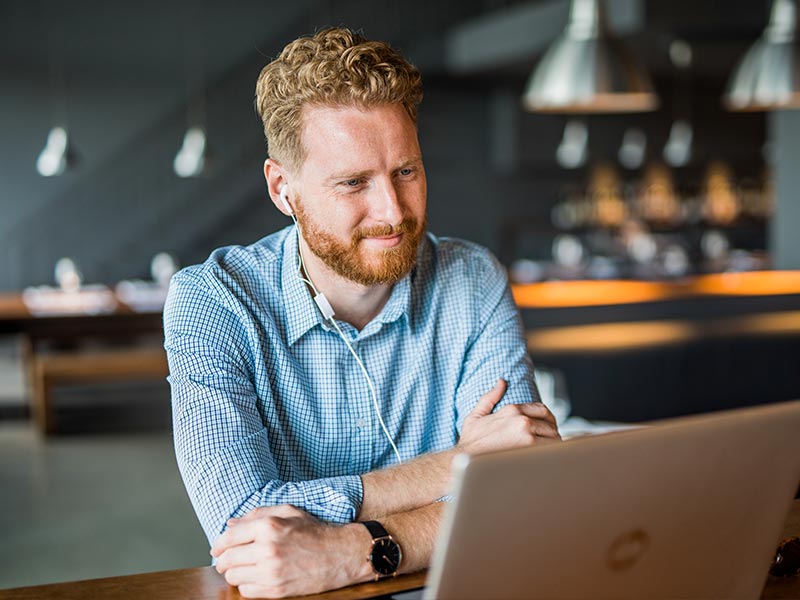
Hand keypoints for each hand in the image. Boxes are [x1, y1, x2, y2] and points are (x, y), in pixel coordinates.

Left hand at [210, 505, 370, 597]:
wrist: (341, 554)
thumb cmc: (315, 531)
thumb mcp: (288, 512)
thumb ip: (257, 514)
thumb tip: (230, 524)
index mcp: (268, 526)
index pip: (228, 537)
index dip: (218, 544)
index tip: (216, 548)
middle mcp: (267, 548)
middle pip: (227, 559)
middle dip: (223, 560)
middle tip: (226, 560)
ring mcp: (271, 571)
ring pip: (233, 577)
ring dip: (234, 573)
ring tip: (243, 568)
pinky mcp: (277, 590)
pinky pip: (247, 591)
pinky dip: (247, 585)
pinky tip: (256, 577)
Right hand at [457, 379, 560, 454]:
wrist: (463, 460)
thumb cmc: (469, 442)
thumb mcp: (476, 415)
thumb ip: (490, 397)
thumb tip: (501, 382)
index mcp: (512, 410)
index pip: (542, 410)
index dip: (547, 419)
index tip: (546, 428)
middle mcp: (522, 420)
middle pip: (551, 424)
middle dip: (552, 433)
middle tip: (550, 442)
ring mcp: (527, 436)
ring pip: (554, 438)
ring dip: (554, 445)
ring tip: (549, 452)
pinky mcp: (529, 452)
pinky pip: (550, 452)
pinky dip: (552, 455)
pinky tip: (547, 460)